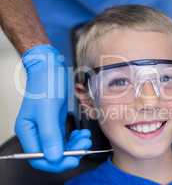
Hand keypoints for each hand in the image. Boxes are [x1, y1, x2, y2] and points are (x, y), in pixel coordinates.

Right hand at [15, 44, 91, 171]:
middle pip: (51, 155)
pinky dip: (75, 139)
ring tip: (85, 138)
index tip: (73, 159)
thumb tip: (54, 157)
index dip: (56, 163)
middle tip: (83, 146)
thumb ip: (49, 135)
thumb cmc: (46, 84)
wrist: (51, 68)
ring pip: (61, 147)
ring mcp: (46, 128)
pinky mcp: (56, 123)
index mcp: (27, 131)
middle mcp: (36, 132)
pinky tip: (82, 134)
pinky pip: (66, 138)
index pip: (38, 158)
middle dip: (69, 154)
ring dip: (75, 146)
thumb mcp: (47, 110)